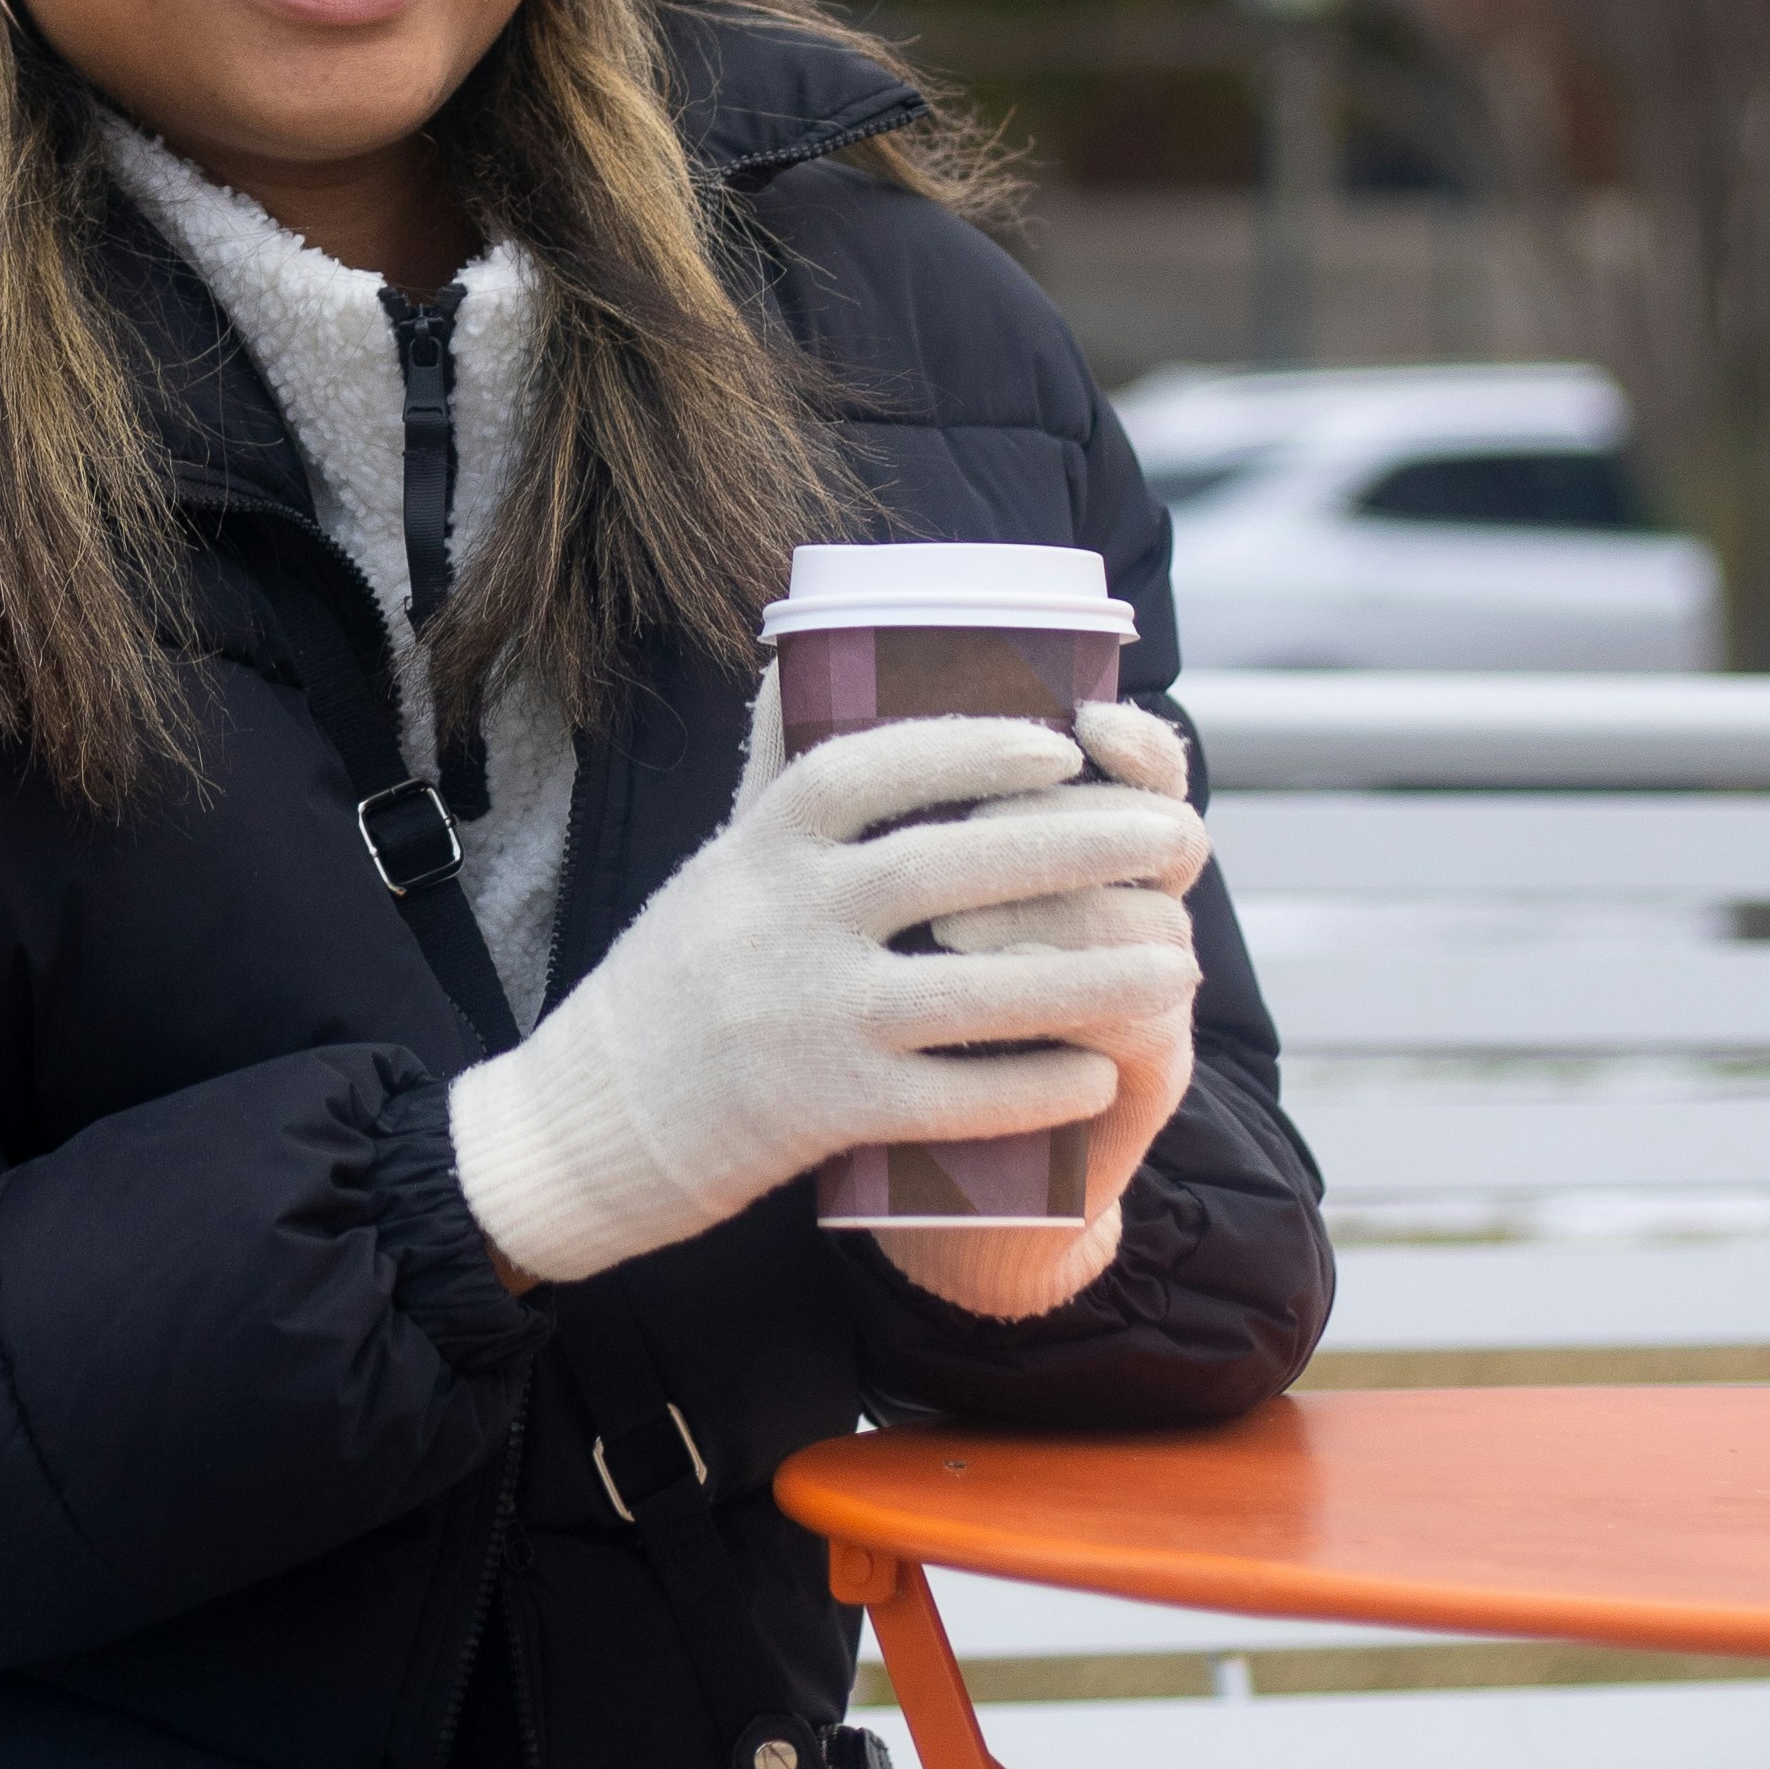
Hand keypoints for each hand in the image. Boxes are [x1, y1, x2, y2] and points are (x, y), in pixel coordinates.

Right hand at [447, 704, 1205, 1291]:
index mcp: (760, 846)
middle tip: (1178, 840)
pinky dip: (1035, 1085)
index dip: (972, 749)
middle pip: (953, 868)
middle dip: (1082, 849)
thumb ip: (779, 777)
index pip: (870, 768)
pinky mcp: (825, 1112)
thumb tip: (812, 650)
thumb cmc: (680, 976)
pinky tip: (1100, 1073)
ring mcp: (806, 1018)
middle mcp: (784, 921)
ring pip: (977, 988)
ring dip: (1093, 974)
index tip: (1063, 746)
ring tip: (1178, 960)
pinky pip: (954, 1096)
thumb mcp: (720, 862)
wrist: (591, 1118)